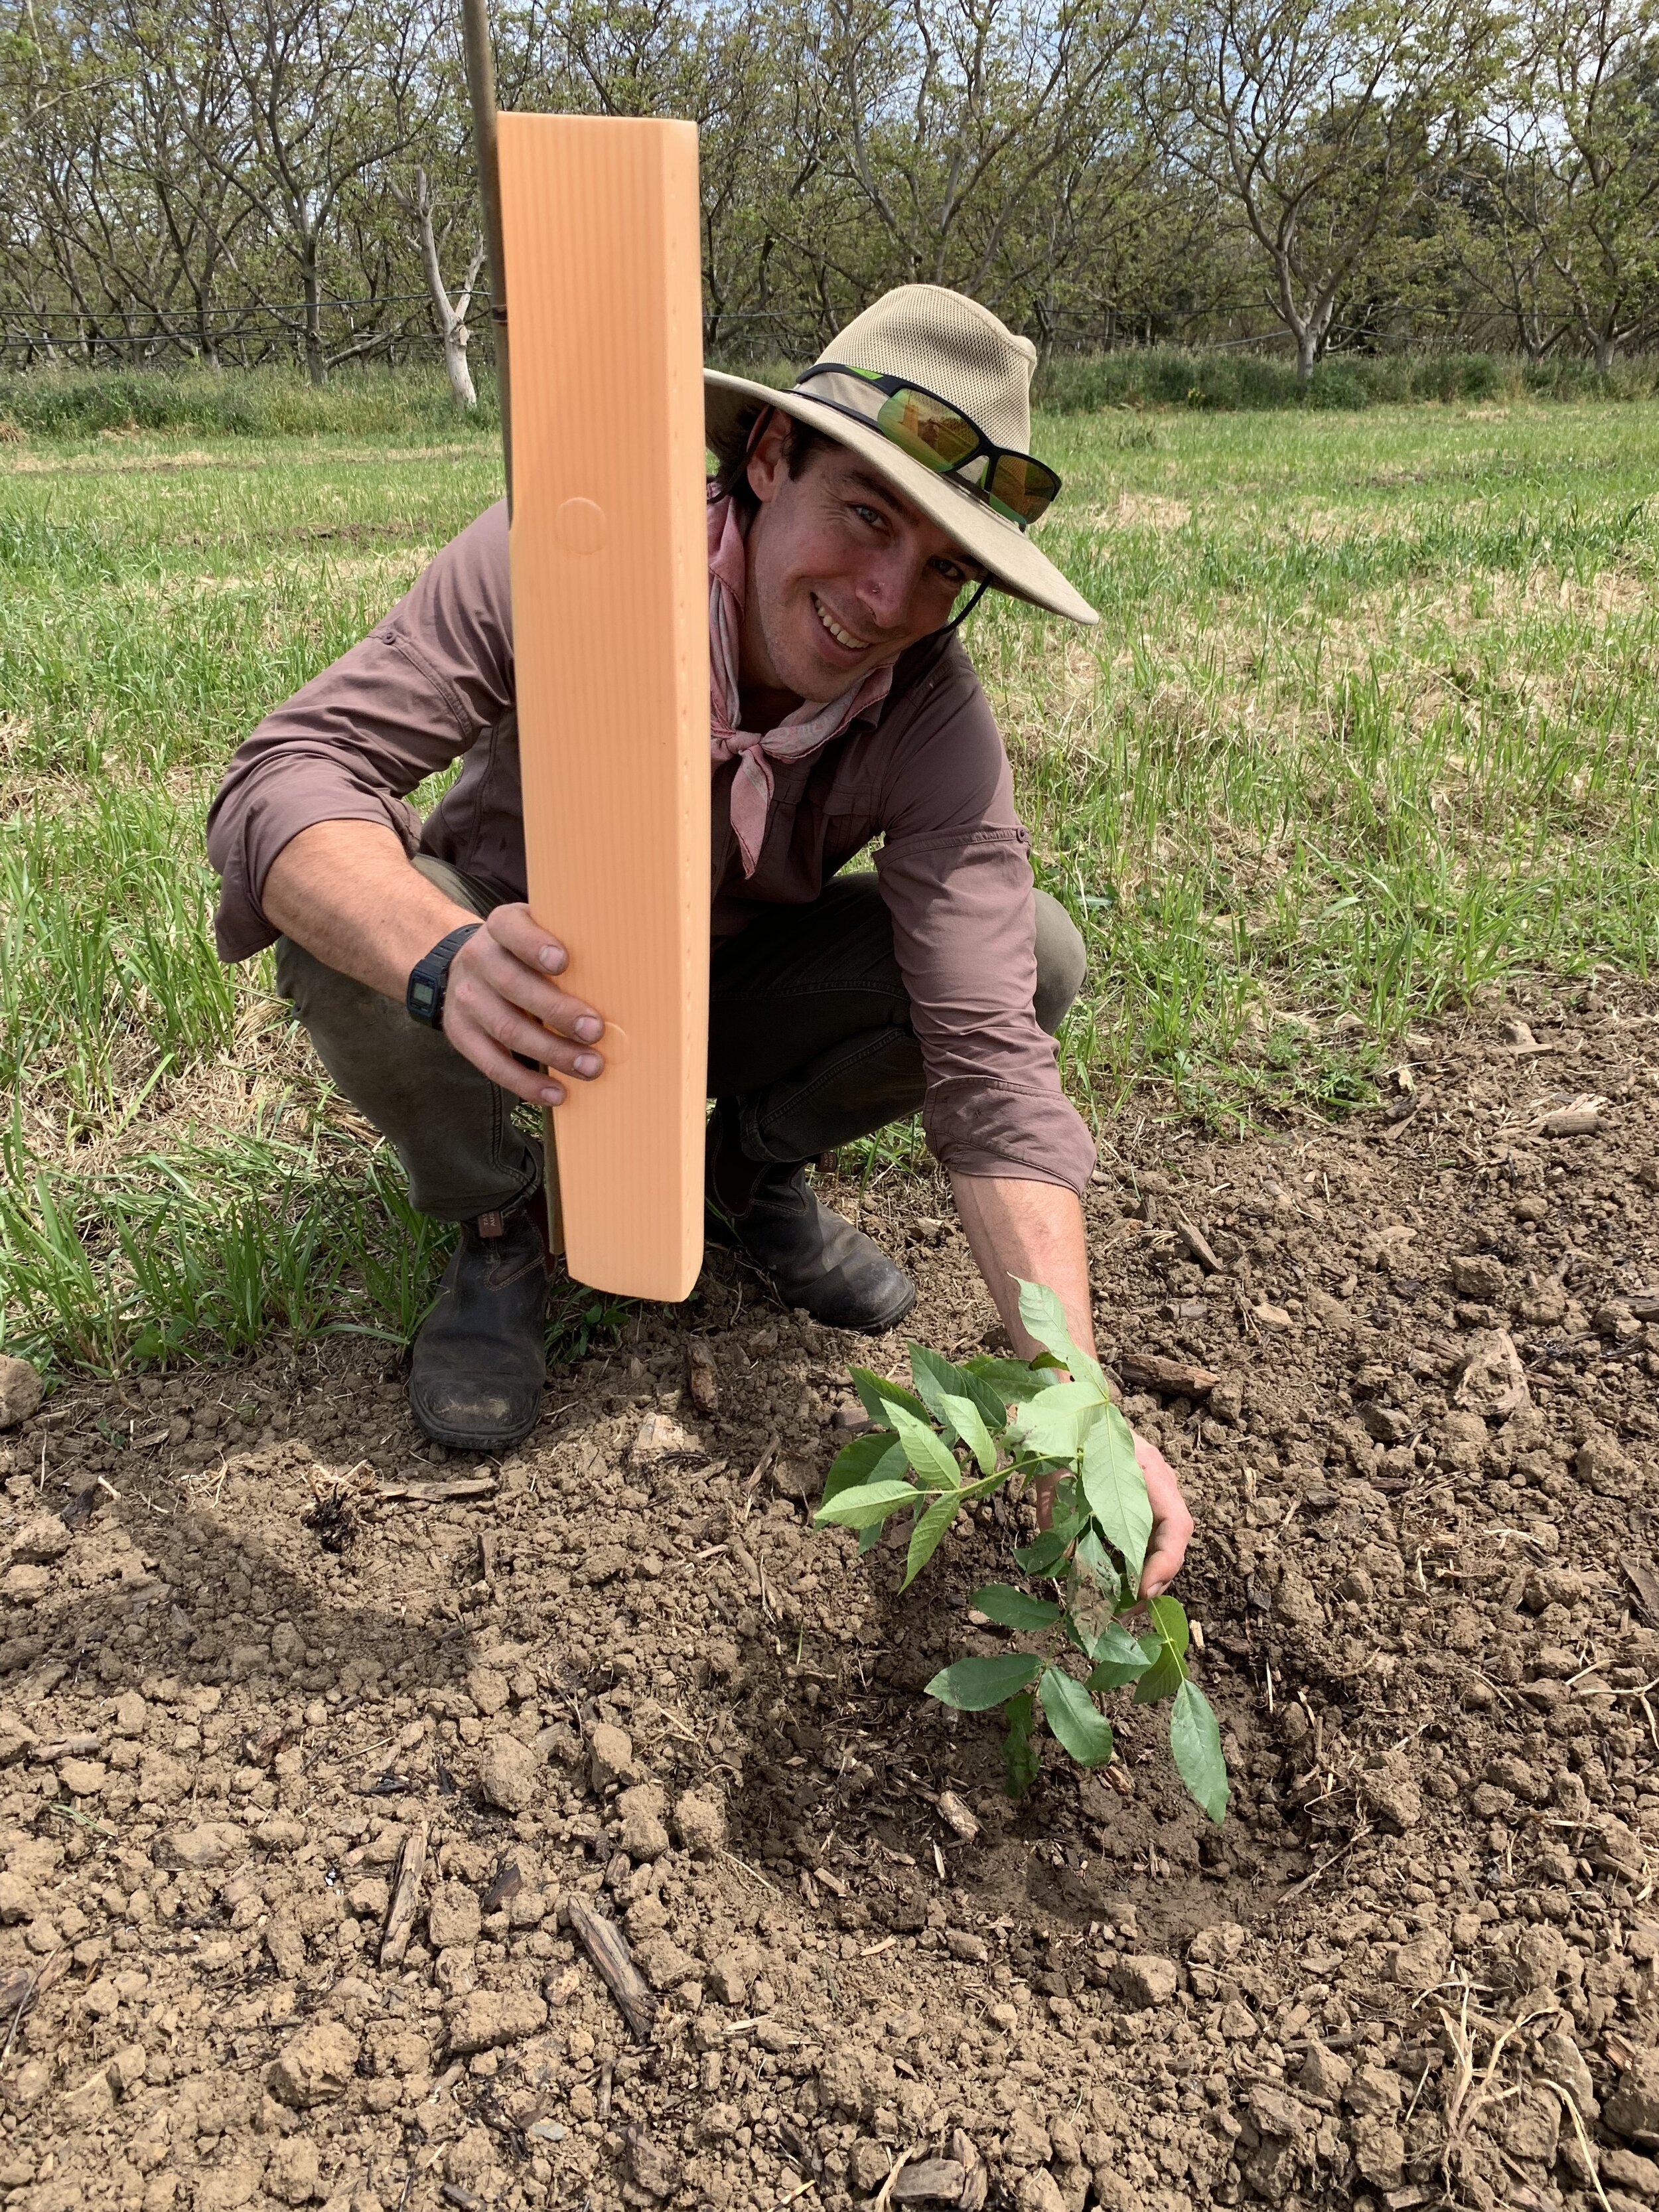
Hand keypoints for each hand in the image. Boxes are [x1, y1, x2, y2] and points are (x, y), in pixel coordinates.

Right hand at [439, 902, 605, 1107]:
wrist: (468, 965)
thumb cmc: (525, 951)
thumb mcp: (539, 931)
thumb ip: (569, 940)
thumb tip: (628, 972)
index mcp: (502, 927)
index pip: (511, 929)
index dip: (534, 945)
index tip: (563, 961)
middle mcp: (478, 959)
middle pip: (514, 986)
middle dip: (558, 1012)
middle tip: (596, 1031)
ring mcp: (466, 999)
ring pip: (507, 1029)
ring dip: (552, 1053)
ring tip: (589, 1066)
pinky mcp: (461, 1034)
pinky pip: (492, 1064)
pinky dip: (526, 1082)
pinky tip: (556, 1092)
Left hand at [1033, 1427, 1193, 1599]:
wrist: (1069, 1400)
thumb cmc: (1064, 1430)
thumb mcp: (1054, 1469)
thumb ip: (1055, 1511)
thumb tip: (1059, 1563)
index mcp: (1148, 1470)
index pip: (1176, 1525)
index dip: (1164, 1564)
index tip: (1140, 1593)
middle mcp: (1159, 1483)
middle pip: (1172, 1542)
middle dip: (1153, 1581)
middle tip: (1126, 1613)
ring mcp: (1152, 1491)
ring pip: (1160, 1543)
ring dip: (1143, 1577)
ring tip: (1119, 1608)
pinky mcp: (1139, 1500)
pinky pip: (1144, 1536)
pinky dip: (1132, 1562)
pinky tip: (1112, 1583)